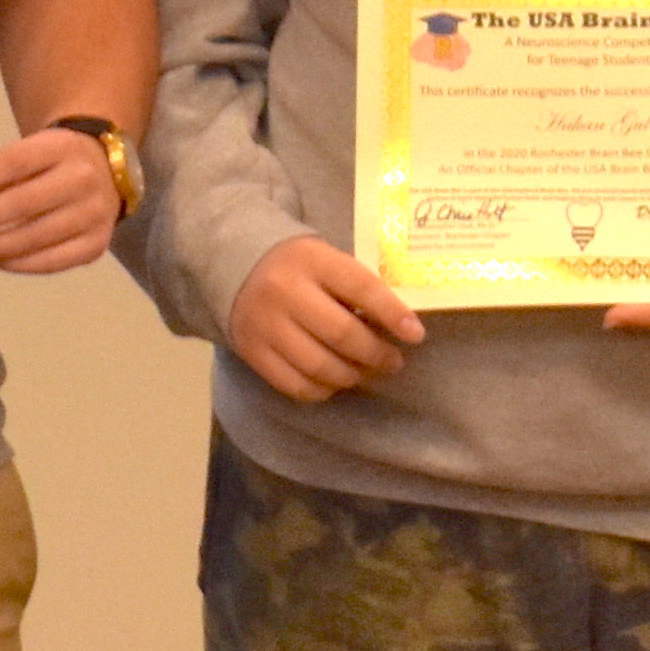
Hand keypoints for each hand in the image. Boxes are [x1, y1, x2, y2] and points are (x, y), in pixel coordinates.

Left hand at [0, 120, 123, 275]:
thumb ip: (0, 174)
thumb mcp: (32, 152)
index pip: (16, 163)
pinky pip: (52, 262)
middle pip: (23, 204)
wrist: (106, 172)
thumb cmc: (53, 163)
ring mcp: (94, 214)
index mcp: (61, 146)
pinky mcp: (97, 245)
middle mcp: (82, 179)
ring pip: (36, 238)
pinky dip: (18, 265)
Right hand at [224, 235, 422, 402]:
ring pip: (320, 365)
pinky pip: (295, 384)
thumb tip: (398, 326)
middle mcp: (286, 292)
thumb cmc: (298, 266)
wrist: (234, 266)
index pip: (360, 288)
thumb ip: (356, 287)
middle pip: (341, 334)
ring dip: (353, 376)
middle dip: (376, 354)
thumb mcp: (326, 260)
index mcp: (312, 260)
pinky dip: (323, 390)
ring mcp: (266, 325)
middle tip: (393, 361)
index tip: (415, 334)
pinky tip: (335, 382)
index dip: (392, 313)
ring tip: (366, 372)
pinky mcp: (253, 352)